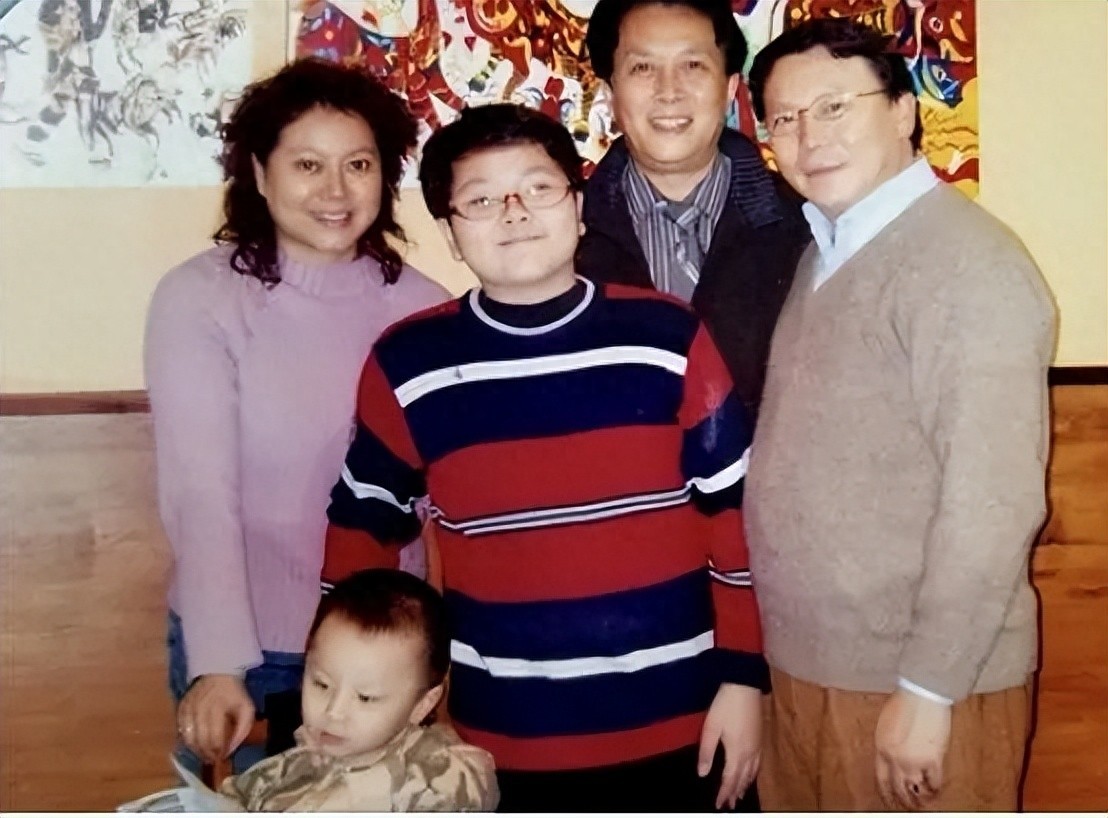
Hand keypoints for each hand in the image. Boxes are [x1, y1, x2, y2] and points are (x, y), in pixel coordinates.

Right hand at [176, 674, 254, 762]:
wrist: (218, 673)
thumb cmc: (234, 694)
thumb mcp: (247, 709)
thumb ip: (242, 731)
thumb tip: (230, 750)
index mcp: (217, 710)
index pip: (214, 738)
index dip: (217, 752)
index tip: (222, 758)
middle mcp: (199, 710)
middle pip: (199, 740)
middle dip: (206, 753)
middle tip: (212, 760)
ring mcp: (188, 709)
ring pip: (188, 737)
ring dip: (195, 749)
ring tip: (203, 754)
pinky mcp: (180, 708)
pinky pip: (180, 730)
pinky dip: (187, 739)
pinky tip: (194, 744)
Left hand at [697, 682, 762, 808]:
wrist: (745, 685)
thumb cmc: (725, 705)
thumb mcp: (710, 728)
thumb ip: (706, 752)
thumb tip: (702, 774)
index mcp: (736, 752)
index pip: (729, 779)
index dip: (724, 793)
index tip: (719, 805)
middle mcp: (750, 752)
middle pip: (742, 778)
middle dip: (735, 792)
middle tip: (730, 805)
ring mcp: (757, 745)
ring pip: (752, 772)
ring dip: (745, 785)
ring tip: (740, 794)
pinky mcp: (760, 738)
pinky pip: (758, 763)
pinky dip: (753, 774)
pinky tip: (750, 773)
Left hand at [874, 687, 951, 809]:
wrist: (921, 695)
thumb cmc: (905, 704)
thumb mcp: (886, 725)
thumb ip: (889, 744)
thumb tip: (894, 759)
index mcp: (881, 748)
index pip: (881, 779)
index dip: (886, 793)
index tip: (890, 801)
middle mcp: (894, 759)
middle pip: (898, 789)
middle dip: (903, 801)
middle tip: (908, 807)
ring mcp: (913, 761)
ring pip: (915, 790)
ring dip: (920, 799)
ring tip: (923, 802)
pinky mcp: (932, 760)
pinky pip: (933, 783)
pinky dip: (935, 790)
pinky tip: (935, 792)